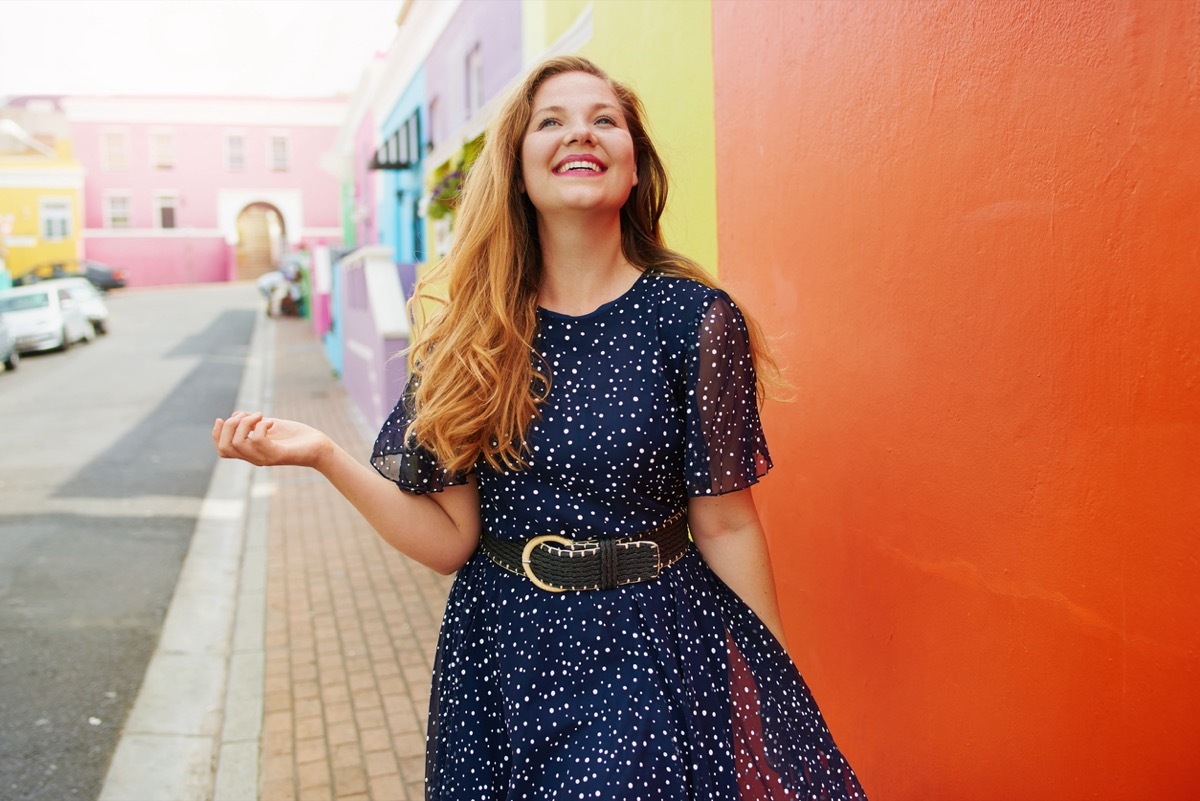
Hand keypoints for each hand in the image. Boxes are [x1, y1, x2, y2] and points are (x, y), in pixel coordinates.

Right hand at [212, 411, 331, 468]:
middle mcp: (254, 457)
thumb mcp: (269, 425)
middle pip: (224, 447)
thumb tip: (235, 415)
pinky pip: (257, 440)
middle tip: (246, 415)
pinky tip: (272, 422)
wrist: (319, 447)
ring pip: (237, 443)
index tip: (223, 418)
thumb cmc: (295, 436)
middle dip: (229, 426)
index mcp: (250, 451)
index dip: (217, 434)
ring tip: (261, 415)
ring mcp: (264, 458)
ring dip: (245, 423)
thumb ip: (251, 422)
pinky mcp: (277, 455)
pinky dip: (262, 425)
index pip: (222, 450)